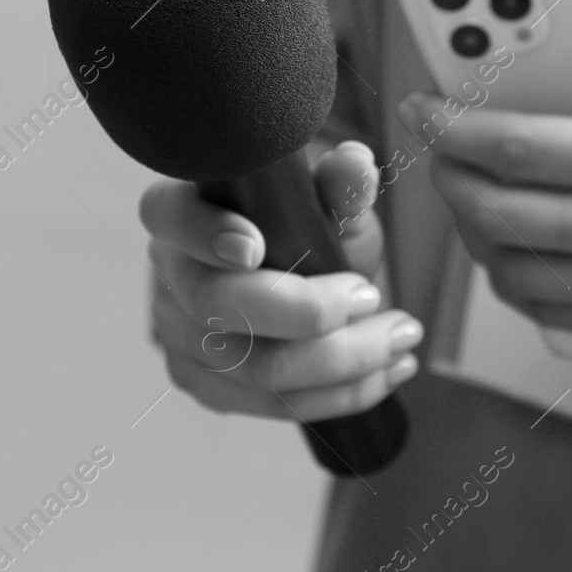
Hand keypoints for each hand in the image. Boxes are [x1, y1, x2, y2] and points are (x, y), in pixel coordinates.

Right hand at [139, 140, 421, 421]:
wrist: (303, 279)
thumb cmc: (304, 229)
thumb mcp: (326, 200)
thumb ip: (339, 182)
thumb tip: (356, 166)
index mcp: (181, 211)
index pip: (170, 216)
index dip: (203, 233)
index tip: (254, 245)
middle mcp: (170, 277)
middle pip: (216, 306)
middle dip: (306, 311)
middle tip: (374, 298)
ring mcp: (180, 339)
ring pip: (253, 368)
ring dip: (342, 361)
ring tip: (402, 338)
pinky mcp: (208, 386)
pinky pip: (272, 405)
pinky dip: (339, 394)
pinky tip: (386, 373)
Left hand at [403, 38, 571, 346]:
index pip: (515, 147)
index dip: (450, 127)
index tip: (420, 106)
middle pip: (494, 212)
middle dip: (445, 176)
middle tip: (438, 149)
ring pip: (510, 272)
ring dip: (474, 232)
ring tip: (472, 196)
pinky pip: (550, 315)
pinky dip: (515, 281)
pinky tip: (515, 249)